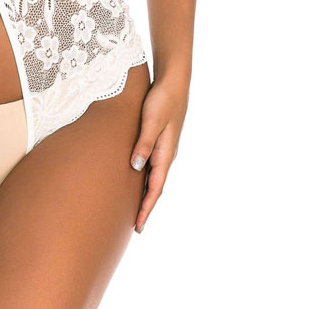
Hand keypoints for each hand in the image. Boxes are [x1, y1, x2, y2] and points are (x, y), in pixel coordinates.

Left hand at [129, 76, 187, 232]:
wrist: (173, 82)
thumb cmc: (161, 100)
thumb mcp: (151, 121)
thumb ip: (143, 144)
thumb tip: (136, 168)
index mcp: (165, 153)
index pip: (155, 188)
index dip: (146, 208)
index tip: (138, 226)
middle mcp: (166, 154)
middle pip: (155, 187)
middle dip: (146, 207)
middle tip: (136, 227)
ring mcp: (164, 148)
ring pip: (154, 177)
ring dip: (146, 194)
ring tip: (135, 209)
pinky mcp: (160, 139)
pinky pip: (152, 166)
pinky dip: (146, 179)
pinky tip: (138, 179)